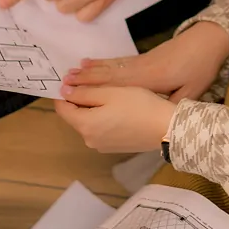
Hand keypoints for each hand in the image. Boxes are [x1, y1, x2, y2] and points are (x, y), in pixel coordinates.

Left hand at [57, 85, 175, 152]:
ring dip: (92, 109)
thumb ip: (84, 93)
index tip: (71, 80)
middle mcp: (89, 140)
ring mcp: (102, 146)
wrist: (166, 128)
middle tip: (94, 84)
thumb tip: (64, 92)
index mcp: (85, 125)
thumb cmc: (138, 106)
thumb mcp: (110, 93)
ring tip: (109, 95)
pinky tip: (118, 110)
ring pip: (89, 123)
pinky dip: (103, 119)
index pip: (62, 109)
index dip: (63, 93)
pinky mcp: (114, 147)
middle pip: (75, 117)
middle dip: (79, 100)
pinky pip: (101, 130)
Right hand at [64, 20, 228, 101]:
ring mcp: (140, 61)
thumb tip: (154, 118)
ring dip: (90, 70)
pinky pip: (118, 60)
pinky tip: (90, 62)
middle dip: (85, 80)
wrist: (207, 41)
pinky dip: (103, 62)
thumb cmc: (200, 68)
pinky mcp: (143, 57)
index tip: (75, 92)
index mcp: (150, 80)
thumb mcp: (190, 92)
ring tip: (70, 73)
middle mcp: (140, 69)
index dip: (95, 90)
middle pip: (108, 76)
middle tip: (63, 83)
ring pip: (110, 66)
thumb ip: (170, 105)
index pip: (117, 87)